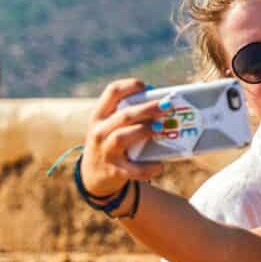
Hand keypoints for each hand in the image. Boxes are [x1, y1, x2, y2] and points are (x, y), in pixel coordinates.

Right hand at [80, 79, 164, 195]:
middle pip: (123, 116)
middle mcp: (99, 132)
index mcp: (99, 116)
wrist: (93, 175)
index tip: (148, 87)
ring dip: (144, 131)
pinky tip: (159, 165)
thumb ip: (129, 115)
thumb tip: (163, 105)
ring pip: (122, 137)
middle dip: (147, 109)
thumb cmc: (110, 143)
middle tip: (166, 107)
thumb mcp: (110, 126)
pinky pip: (134, 169)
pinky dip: (148, 167)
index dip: (131, 86)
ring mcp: (105, 152)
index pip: (112, 92)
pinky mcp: (114, 171)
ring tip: (161, 128)